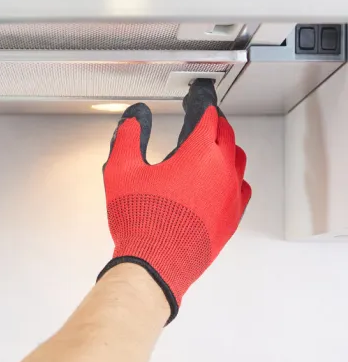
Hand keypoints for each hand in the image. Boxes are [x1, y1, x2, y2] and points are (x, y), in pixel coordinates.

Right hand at [98, 80, 250, 321]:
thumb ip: (128, 137)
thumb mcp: (122, 171)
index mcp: (199, 154)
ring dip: (225, 146)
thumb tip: (134, 118)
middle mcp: (222, 172)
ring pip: (237, 160)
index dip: (201, 102)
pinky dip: (232, 176)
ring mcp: (230, 197)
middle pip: (226, 134)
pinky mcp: (231, 219)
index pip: (207, 116)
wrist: (154, 265)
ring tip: (212, 144)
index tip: (197, 97)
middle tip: (203, 116)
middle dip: (214, 122)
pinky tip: (222, 179)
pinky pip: (241, 189)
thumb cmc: (141, 222)